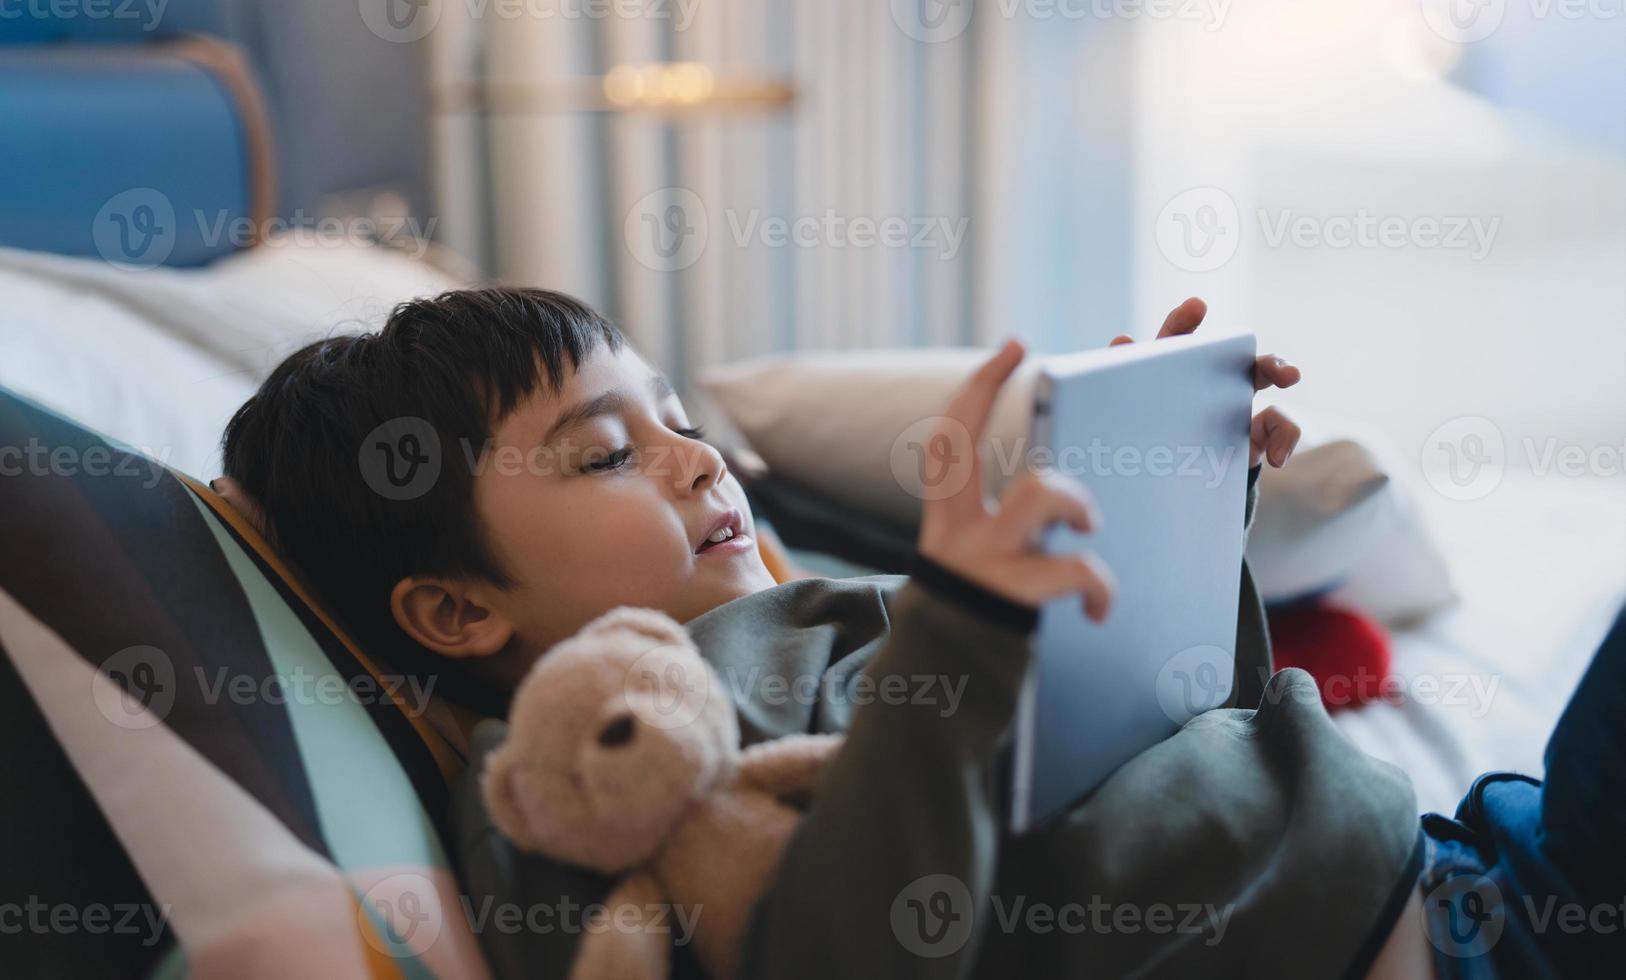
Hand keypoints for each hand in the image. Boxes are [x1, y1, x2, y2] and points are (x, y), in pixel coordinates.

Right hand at [917, 340, 1114, 620]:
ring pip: (1037, 492)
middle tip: (1038, 367)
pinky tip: (1101, 611)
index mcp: (948, 514)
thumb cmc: (988, 608)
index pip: (953, 432)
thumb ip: (1016, 515)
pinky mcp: (1013, 596)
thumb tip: (1067, 472)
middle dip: (989, 394)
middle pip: (961, 444)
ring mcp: (982, 560)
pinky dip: (1099, 587)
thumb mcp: (987, 553)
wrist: (954, 682)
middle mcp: (953, 530)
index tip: (1015, 343)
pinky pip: (1075, 569)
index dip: (981, 384)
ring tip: (1090, 524)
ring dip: (1076, 500)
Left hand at [1111, 297, 1302, 468]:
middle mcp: (1210, 381)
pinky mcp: (1255, 435)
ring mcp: (1238, 406)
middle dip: (1247, 343)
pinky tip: (1278, 458)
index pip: (1176, 341)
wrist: (1171, 486)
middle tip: (1261, 348)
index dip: (1182, 322)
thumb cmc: (1151, 442)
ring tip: (1291, 375)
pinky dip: (1284, 440)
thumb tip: (1121, 339)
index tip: (1196, 307)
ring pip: (1266, 374)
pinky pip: (1281, 427)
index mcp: (1174, 374)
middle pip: (1236, 353)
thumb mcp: (1131, 417)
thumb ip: (1120, 380)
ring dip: (1279, 369)